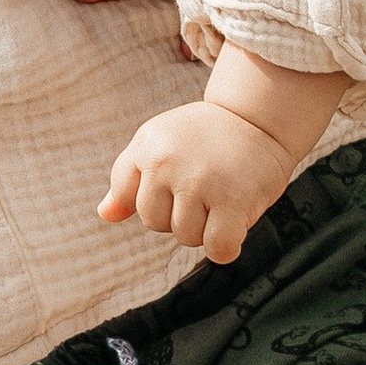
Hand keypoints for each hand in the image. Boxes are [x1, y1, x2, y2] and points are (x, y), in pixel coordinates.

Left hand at [101, 99, 289, 266]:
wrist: (260, 117)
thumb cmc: (208, 136)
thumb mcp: (159, 143)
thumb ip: (129, 179)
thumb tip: (105, 214)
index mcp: (146, 146)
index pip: (125, 197)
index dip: (153, 197)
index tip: (174, 180)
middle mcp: (168, 163)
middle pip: (154, 223)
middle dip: (178, 214)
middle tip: (203, 189)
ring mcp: (199, 182)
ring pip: (186, 237)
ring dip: (205, 228)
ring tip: (221, 197)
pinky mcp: (232, 200)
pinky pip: (217, 247)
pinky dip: (226, 247)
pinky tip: (234, 226)